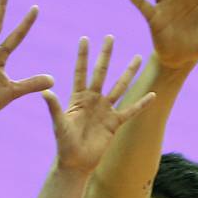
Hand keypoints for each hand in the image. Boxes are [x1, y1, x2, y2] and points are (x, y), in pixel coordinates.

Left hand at [45, 36, 154, 173]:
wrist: (76, 161)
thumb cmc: (64, 142)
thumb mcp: (59, 123)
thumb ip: (54, 107)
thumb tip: (45, 92)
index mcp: (78, 97)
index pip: (81, 72)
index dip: (83, 56)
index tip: (85, 38)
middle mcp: (93, 99)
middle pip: (101, 72)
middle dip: (106, 55)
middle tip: (110, 37)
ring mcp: (105, 110)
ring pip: (119, 86)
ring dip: (128, 72)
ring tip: (137, 57)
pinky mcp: (114, 123)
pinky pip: (131, 110)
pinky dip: (142, 104)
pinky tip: (152, 95)